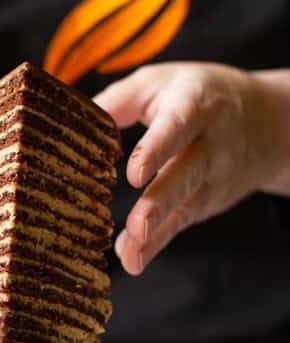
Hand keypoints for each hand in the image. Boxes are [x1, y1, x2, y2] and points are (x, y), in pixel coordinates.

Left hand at [94, 62, 289, 274]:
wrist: (266, 121)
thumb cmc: (197, 96)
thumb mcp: (159, 83)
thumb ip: (118, 100)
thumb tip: (76, 123)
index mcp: (193, 105)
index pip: (176, 127)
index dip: (156, 150)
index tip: (134, 173)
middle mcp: (209, 144)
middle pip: (186, 174)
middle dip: (162, 201)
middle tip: (138, 225)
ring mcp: (212, 177)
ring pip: (184, 206)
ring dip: (156, 232)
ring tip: (131, 250)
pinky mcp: (206, 202)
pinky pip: (180, 224)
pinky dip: (157, 244)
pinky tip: (134, 260)